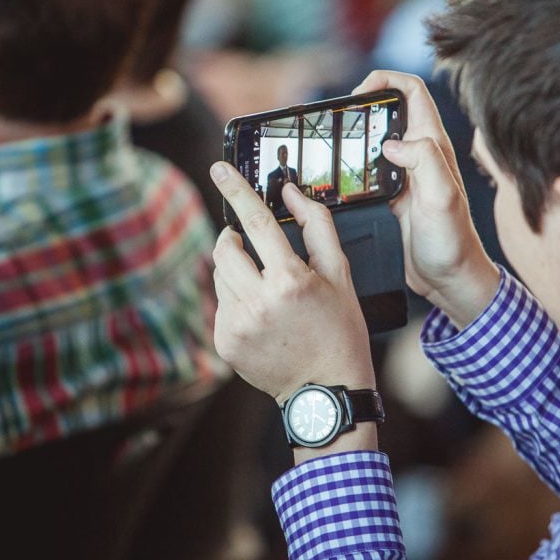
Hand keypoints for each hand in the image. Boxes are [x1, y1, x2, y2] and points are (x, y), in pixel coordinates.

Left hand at [209, 162, 374, 405]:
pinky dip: (235, 300)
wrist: (327, 390)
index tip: (219, 169)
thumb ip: (317, 227)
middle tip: (248, 243)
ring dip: (236, 271)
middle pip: (226, 248)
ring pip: (220, 275)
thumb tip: (291, 194)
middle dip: (233, 238)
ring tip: (265, 288)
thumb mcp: (340, 275)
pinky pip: (220, 304)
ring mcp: (238, 324)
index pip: (256, 223)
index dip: (237, 191)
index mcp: (291, 281)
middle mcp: (259, 302)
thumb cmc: (340, 331)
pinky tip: (261, 316)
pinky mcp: (225, 342)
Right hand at [355, 70, 498, 327]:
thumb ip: (423, 161)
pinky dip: (355, 162)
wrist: (452, 280)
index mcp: (434, 147)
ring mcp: (409, 174)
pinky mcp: (397, 194)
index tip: (358, 94)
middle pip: (392, 108)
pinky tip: (342, 175)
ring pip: (380, 136)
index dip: (385, 81)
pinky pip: (373, 167)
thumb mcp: (441, 198)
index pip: (412, 91)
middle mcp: (423, 154)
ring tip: (335, 140)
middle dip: (365, 103)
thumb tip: (392, 142)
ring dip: (358, 132)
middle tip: (341, 117)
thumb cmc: (453, 243)